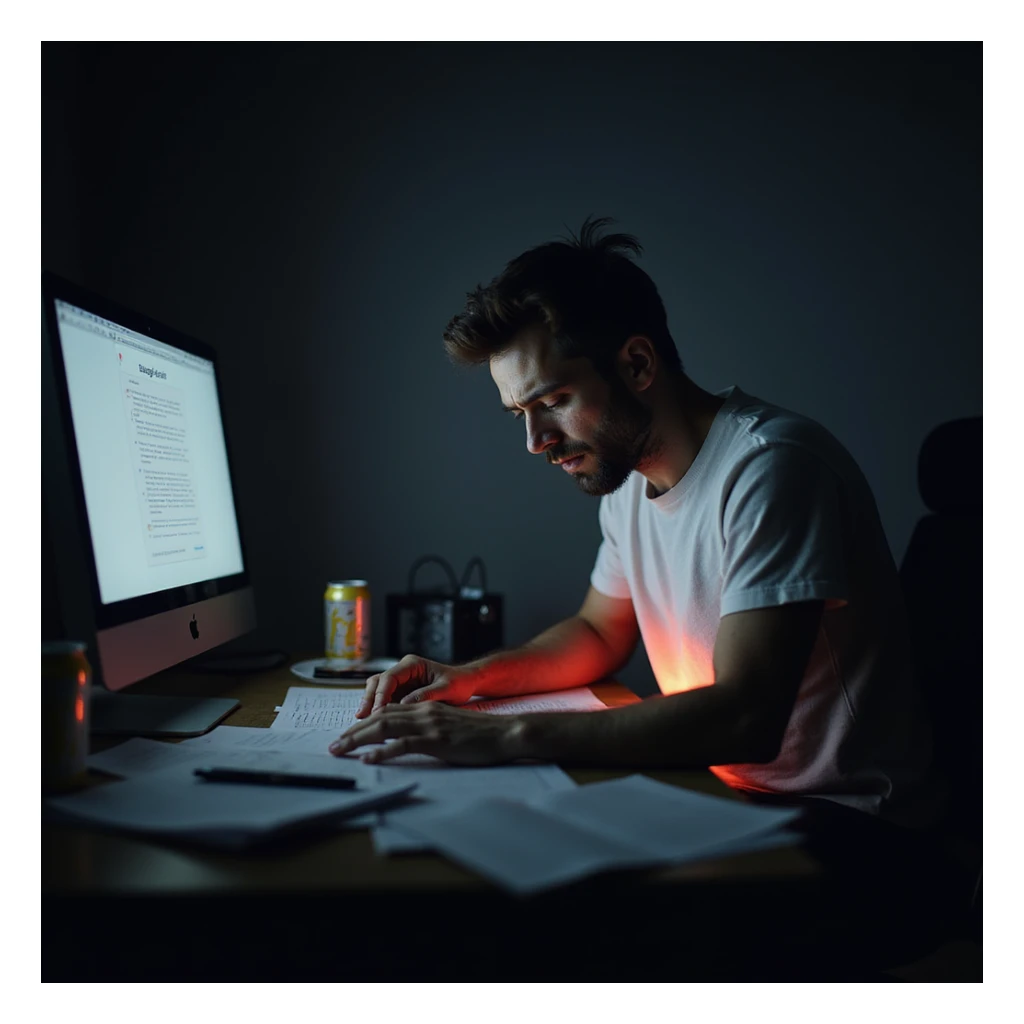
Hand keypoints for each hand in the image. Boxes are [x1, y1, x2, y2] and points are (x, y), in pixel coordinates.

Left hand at [330, 702, 524, 765]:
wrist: (504, 733)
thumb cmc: (479, 734)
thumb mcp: (448, 726)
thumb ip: (427, 728)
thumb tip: (404, 741)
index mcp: (425, 707)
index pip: (386, 711)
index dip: (363, 722)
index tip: (347, 736)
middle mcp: (423, 712)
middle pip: (379, 717)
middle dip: (353, 731)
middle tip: (333, 745)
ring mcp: (429, 725)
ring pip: (385, 727)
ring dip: (358, 739)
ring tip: (340, 749)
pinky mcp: (436, 740)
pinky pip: (403, 744)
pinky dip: (382, 752)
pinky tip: (368, 759)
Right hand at [355, 654, 476, 718]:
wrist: (465, 684)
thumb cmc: (458, 683)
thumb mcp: (447, 688)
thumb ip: (426, 695)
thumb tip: (404, 704)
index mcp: (412, 664)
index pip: (389, 678)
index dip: (381, 695)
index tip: (377, 712)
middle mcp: (402, 670)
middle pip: (377, 682)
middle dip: (369, 699)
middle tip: (362, 717)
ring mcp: (400, 682)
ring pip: (376, 690)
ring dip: (370, 705)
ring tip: (363, 721)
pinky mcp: (400, 693)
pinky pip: (384, 700)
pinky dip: (378, 711)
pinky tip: (374, 724)